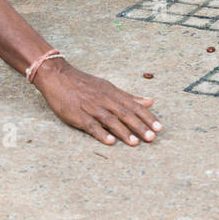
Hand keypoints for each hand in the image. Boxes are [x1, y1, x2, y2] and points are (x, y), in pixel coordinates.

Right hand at [34, 59, 161, 145]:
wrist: (59, 76)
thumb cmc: (85, 84)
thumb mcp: (109, 87)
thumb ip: (129, 97)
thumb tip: (150, 101)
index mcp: (113, 93)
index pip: (134, 106)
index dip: (147, 117)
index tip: (159, 127)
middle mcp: (105, 100)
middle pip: (125, 114)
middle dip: (140, 126)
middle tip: (152, 137)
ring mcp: (91, 108)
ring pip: (111, 120)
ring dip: (124, 132)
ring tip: (136, 143)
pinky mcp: (78, 115)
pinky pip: (91, 125)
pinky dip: (101, 133)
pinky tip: (110, 142)